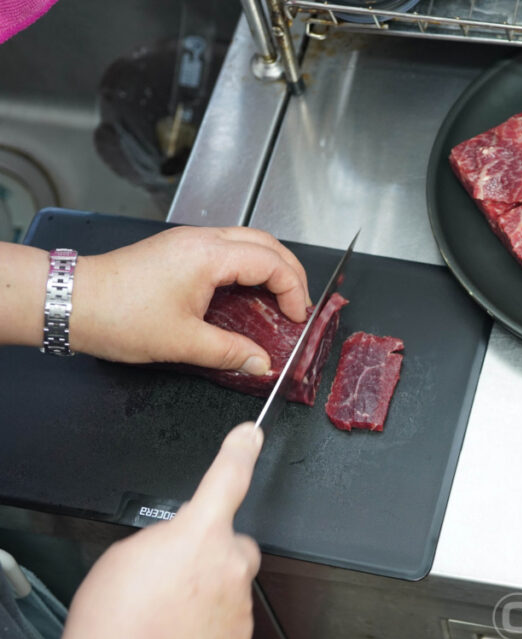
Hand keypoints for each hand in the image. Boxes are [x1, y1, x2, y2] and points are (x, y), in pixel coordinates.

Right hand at [48, 423, 264, 638]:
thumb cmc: (115, 621)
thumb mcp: (127, 555)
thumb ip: (166, 538)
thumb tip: (177, 543)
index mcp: (199, 531)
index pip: (228, 478)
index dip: (241, 452)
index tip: (251, 435)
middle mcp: (229, 562)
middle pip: (234, 543)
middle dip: (214, 552)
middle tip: (178, 575)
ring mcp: (239, 599)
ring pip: (233, 582)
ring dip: (210, 590)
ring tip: (171, 611)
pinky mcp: (241, 633)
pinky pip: (232, 616)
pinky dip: (213, 621)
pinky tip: (183, 632)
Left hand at [72, 226, 310, 373]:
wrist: (71, 302)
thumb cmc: (119, 316)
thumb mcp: (182, 342)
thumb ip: (230, 352)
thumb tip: (261, 363)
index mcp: (209, 256)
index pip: (272, 263)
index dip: (293, 290)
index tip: (296, 318)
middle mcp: (202, 240)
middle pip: (266, 242)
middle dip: (290, 271)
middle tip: (298, 304)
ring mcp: (189, 242)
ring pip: (247, 241)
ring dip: (270, 266)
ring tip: (278, 299)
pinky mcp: (178, 250)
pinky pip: (227, 249)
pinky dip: (248, 267)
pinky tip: (246, 294)